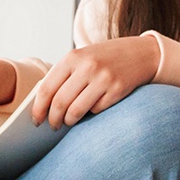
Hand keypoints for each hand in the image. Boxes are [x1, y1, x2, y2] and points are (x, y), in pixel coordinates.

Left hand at [32, 36, 162, 129]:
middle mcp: (88, 67)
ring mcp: (104, 79)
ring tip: (69, 122)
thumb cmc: (106, 58)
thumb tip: (43, 105)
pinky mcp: (118, 90)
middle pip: (60, 103)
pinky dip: (91, 112)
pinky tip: (92, 107)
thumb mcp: (83, 58)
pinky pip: (96, 110)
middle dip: (53, 119)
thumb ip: (64, 75)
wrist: (142, 53)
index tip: (36, 120)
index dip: (38, 108)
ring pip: (76, 111)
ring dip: (69, 121)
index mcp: (73, 57)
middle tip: (53, 126)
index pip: (46, 89)